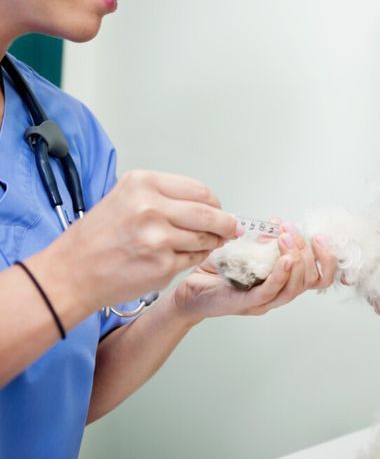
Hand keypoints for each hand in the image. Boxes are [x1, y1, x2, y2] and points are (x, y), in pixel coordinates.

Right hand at [37, 170, 239, 312]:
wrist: (69, 275)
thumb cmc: (94, 240)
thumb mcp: (125, 199)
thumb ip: (165, 198)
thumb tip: (206, 205)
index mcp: (143, 184)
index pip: (200, 191)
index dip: (215, 203)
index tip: (220, 210)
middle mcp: (151, 207)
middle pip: (209, 214)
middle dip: (225, 224)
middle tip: (231, 229)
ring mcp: (159, 237)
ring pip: (205, 238)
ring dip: (210, 243)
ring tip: (202, 244)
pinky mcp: (163, 265)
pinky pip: (194, 259)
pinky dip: (195, 258)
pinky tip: (183, 257)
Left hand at [171, 221, 336, 321]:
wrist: (188, 292)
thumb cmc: (216, 274)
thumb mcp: (247, 252)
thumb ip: (265, 242)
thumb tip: (280, 224)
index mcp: (282, 284)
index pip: (318, 277)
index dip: (326, 259)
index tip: (320, 237)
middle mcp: (277, 296)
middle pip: (310, 280)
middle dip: (307, 252)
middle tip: (291, 231)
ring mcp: (263, 302)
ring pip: (295, 287)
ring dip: (296, 259)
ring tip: (287, 238)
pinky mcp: (246, 304)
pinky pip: (270, 291)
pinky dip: (281, 275)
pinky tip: (284, 259)